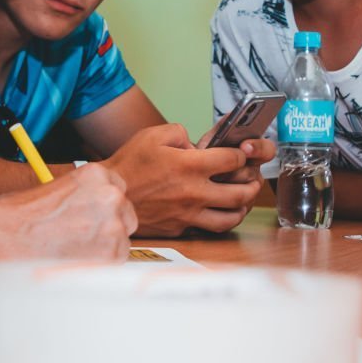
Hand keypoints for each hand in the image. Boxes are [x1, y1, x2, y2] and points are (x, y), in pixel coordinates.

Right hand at [0, 164, 134, 260]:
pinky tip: (75, 260)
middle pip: (125, 215)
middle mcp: (110, 196)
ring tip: (72, 250)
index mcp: (96, 174)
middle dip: (108, 227)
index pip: (117, 189)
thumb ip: (83, 197)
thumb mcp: (55, 189)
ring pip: (122, 240)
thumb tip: (93, 211)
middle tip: (81, 237)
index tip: (91, 216)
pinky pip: (116, 261)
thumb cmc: (20, 217)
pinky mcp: (111, 254)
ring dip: (104, 247)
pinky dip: (100, 264)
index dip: (103, 207)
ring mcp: (114, 225)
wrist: (3, 239)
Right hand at [108, 124, 262, 235]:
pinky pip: (208, 229)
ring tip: (241, 200)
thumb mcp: (152, 136)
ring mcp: (188, 214)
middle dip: (252, 185)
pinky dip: (219, 222)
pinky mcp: (180, 228)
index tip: (239, 155)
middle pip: (240, 193)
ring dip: (241, 208)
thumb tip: (194, 144)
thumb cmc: (128, 166)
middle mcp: (194, 192)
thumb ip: (179, 133)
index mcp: (190, 166)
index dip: (242, 155)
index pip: (233, 160)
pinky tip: (218, 213)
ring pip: (230, 218)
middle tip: (252, 180)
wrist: (109, 196)